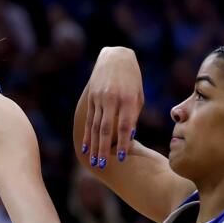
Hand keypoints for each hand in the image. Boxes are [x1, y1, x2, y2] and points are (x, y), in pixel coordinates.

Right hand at [81, 47, 144, 169]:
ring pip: (95, 126)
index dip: (124, 143)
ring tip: (94, 160)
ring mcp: (99, 98)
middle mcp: (111, 99)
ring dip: (94, 145)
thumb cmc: (132, 79)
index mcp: (127, 99)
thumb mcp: (138, 95)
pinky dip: (87, 134)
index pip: (125, 125)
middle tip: (102, 165)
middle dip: (104, 148)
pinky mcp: (91, 98)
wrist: (115, 57)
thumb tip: (129, 135)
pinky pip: (89, 119)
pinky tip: (85, 146)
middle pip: (106, 129)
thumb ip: (133, 115)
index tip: (123, 158)